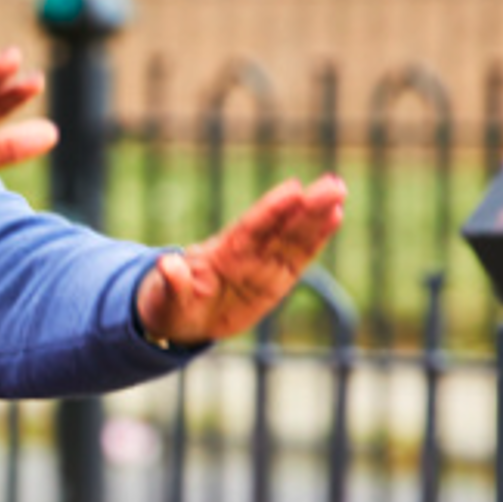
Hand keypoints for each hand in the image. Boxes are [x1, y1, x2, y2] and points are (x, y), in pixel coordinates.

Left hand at [136, 174, 346, 344]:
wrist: (180, 317)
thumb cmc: (169, 305)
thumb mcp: (164, 300)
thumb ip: (171, 284)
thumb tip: (167, 265)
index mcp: (220, 255)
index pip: (250, 229)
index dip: (271, 211)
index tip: (293, 190)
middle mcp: (245, 254)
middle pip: (280, 227)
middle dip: (306, 207)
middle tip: (333, 184)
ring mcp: (262, 265)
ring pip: (294, 238)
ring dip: (317, 217)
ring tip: (338, 192)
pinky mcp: (275, 281)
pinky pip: (298, 259)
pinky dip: (316, 240)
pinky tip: (335, 216)